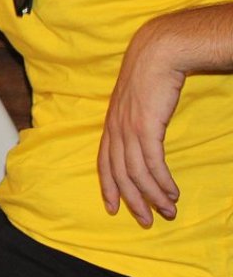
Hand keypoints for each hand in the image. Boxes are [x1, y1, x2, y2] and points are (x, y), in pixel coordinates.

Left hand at [98, 21, 182, 227]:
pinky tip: (172, 192)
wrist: (156, 54)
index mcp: (110, 124)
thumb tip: (142, 138)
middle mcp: (115, 129)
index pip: (103, 162)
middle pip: (118, 173)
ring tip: (168, 211)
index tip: (112, 208)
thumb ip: (134, 121)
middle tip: (147, 221)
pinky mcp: (145, 127)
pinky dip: (162, 181)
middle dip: (132, 200)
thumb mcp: (135, 102)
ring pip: (136, 173)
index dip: (107, 186)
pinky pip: (152, 162)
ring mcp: (129, 128)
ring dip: (153, 195)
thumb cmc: (149, 76)